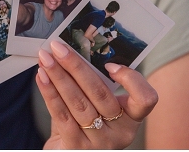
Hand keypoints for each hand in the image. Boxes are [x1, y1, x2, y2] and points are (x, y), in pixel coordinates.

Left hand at [36, 40, 156, 148]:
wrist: (68, 151)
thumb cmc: (85, 123)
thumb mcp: (98, 105)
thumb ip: (95, 84)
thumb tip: (75, 50)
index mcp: (131, 118)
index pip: (146, 99)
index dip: (131, 80)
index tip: (110, 64)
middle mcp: (120, 132)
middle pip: (100, 93)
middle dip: (76, 66)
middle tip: (59, 47)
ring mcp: (99, 142)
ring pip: (78, 103)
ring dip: (59, 76)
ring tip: (46, 59)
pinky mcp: (76, 147)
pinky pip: (62, 115)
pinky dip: (50, 93)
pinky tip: (42, 77)